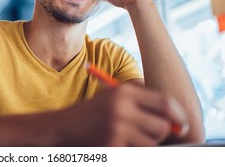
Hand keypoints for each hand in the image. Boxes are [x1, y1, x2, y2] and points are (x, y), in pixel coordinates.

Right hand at [61, 82, 188, 145]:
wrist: (63, 127)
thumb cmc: (93, 112)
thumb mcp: (114, 98)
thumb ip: (143, 103)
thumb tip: (175, 119)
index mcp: (124, 92)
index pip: (165, 102)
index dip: (178, 114)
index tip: (182, 124)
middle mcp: (122, 108)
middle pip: (162, 126)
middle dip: (161, 133)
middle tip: (150, 133)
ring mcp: (116, 128)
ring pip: (151, 143)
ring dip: (145, 144)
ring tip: (127, 137)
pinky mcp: (112, 145)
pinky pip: (137, 152)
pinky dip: (131, 150)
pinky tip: (116, 142)